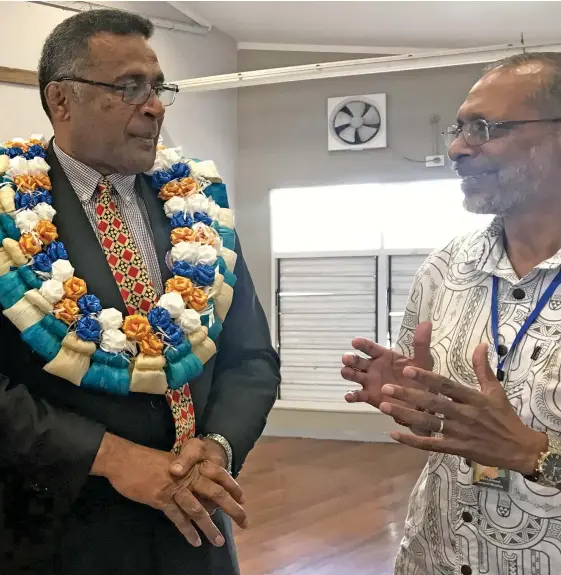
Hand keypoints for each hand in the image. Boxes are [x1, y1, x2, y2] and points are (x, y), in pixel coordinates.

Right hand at [91, 435, 246, 546]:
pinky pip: (177, 517)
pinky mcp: (161, 498)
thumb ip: (186, 474)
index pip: (219, 474)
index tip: (243, 499)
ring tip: (218, 541)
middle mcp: (187, 475)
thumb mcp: (171, 462)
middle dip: (231, 508)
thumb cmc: (146, 460)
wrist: (124, 458)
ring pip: (197, 509)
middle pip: (215, 493)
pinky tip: (194, 541)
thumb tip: (200, 492)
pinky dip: (187, 530)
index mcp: (191, 464)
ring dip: (209, 527)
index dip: (232, 487)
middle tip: (244, 521)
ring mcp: (175, 486)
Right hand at [341, 322, 432, 407]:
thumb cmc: (420, 377)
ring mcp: (369, 381)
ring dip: (348, 373)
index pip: (370, 347)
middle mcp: (373, 367)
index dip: (362, 344)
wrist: (421, 400)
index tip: (355, 341)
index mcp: (383, 356)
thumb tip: (426, 323)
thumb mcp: (422, 360)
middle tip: (346, 358)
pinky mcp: (369, 396)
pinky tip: (348, 396)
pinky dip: (351, 395)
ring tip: (346, 372)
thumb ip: (421, 343)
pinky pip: (358, 395)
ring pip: (354, 375)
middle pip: (358, 361)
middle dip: (351, 359)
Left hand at [378, 343, 547, 473]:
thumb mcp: (495, 391)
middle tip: (386, 388)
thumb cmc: (504, 417)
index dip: (426, 378)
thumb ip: (483, 368)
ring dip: (405, 415)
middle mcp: (464, 414)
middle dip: (408, 395)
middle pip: (432, 403)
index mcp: (472, 398)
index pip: (446, 385)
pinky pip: (431, 444)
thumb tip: (480, 344)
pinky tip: (395, 434)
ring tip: (384, 406)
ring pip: (428, 423)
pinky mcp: (456, 448)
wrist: (519, 449)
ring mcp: (459, 433)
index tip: (407, 369)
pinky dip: (413, 440)